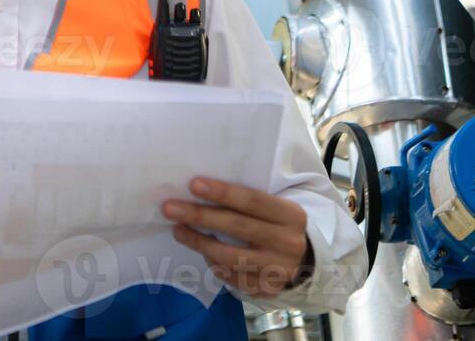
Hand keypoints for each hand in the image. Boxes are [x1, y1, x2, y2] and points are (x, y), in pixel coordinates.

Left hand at [162, 176, 312, 298]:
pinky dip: (214, 264)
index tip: (193, 184)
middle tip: (170, 208)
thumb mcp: (274, 209)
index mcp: (291, 215)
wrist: (304, 262)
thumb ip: (247, 201)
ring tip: (178, 230)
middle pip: (237, 227)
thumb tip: (199, 189)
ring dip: (199, 242)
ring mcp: (278, 270)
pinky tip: (203, 251)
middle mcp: (288, 243)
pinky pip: (232, 277)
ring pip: (231, 257)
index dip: (222, 192)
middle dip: (200, 215)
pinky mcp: (267, 290)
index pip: (252, 200)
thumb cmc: (276, 225)